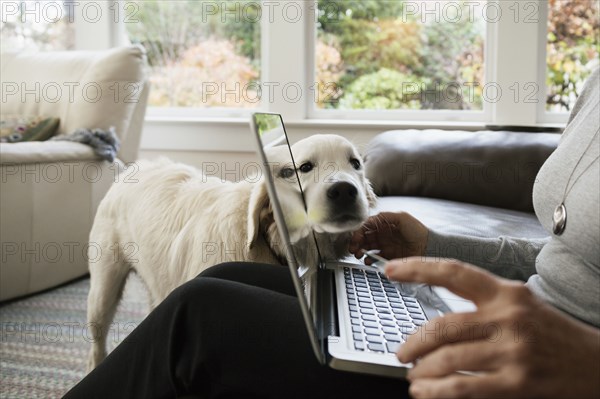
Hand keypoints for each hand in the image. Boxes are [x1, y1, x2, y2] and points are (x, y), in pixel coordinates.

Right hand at [349, 212, 427, 262]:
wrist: (429, 248)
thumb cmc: (418, 231)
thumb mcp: (402, 217)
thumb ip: (385, 216)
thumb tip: (371, 219)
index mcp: (384, 224)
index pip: (366, 227)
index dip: (359, 232)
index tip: (355, 239)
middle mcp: (383, 234)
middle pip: (364, 238)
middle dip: (357, 243)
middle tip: (353, 249)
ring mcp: (385, 246)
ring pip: (367, 248)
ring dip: (360, 251)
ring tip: (358, 254)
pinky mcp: (389, 257)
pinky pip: (375, 258)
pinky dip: (370, 260)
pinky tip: (369, 261)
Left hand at [385, 257, 599, 398]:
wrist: (597, 364)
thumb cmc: (551, 333)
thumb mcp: (521, 305)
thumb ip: (482, 305)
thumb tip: (436, 323)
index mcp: (505, 292)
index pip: (454, 272)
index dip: (418, 268)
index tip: (390, 270)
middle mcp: (507, 316)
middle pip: (442, 325)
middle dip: (413, 342)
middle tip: (401, 353)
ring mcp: (513, 350)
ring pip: (447, 358)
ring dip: (421, 371)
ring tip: (413, 376)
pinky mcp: (517, 382)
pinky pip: (463, 387)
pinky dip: (437, 392)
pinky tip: (426, 393)